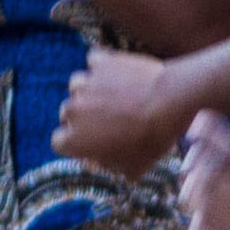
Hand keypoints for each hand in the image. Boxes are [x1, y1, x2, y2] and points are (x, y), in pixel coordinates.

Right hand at [55, 45, 188, 178]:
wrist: (169, 103)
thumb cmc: (152, 140)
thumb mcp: (133, 167)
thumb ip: (110, 167)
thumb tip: (99, 163)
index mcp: (74, 141)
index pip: (60, 143)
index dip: (76, 144)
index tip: (91, 143)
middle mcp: (71, 111)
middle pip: (68, 114)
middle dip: (84, 117)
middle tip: (110, 119)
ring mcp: (84, 84)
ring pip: (78, 87)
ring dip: (90, 90)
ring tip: (114, 95)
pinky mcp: (99, 63)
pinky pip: (94, 62)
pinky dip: (103, 66)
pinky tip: (118, 73)